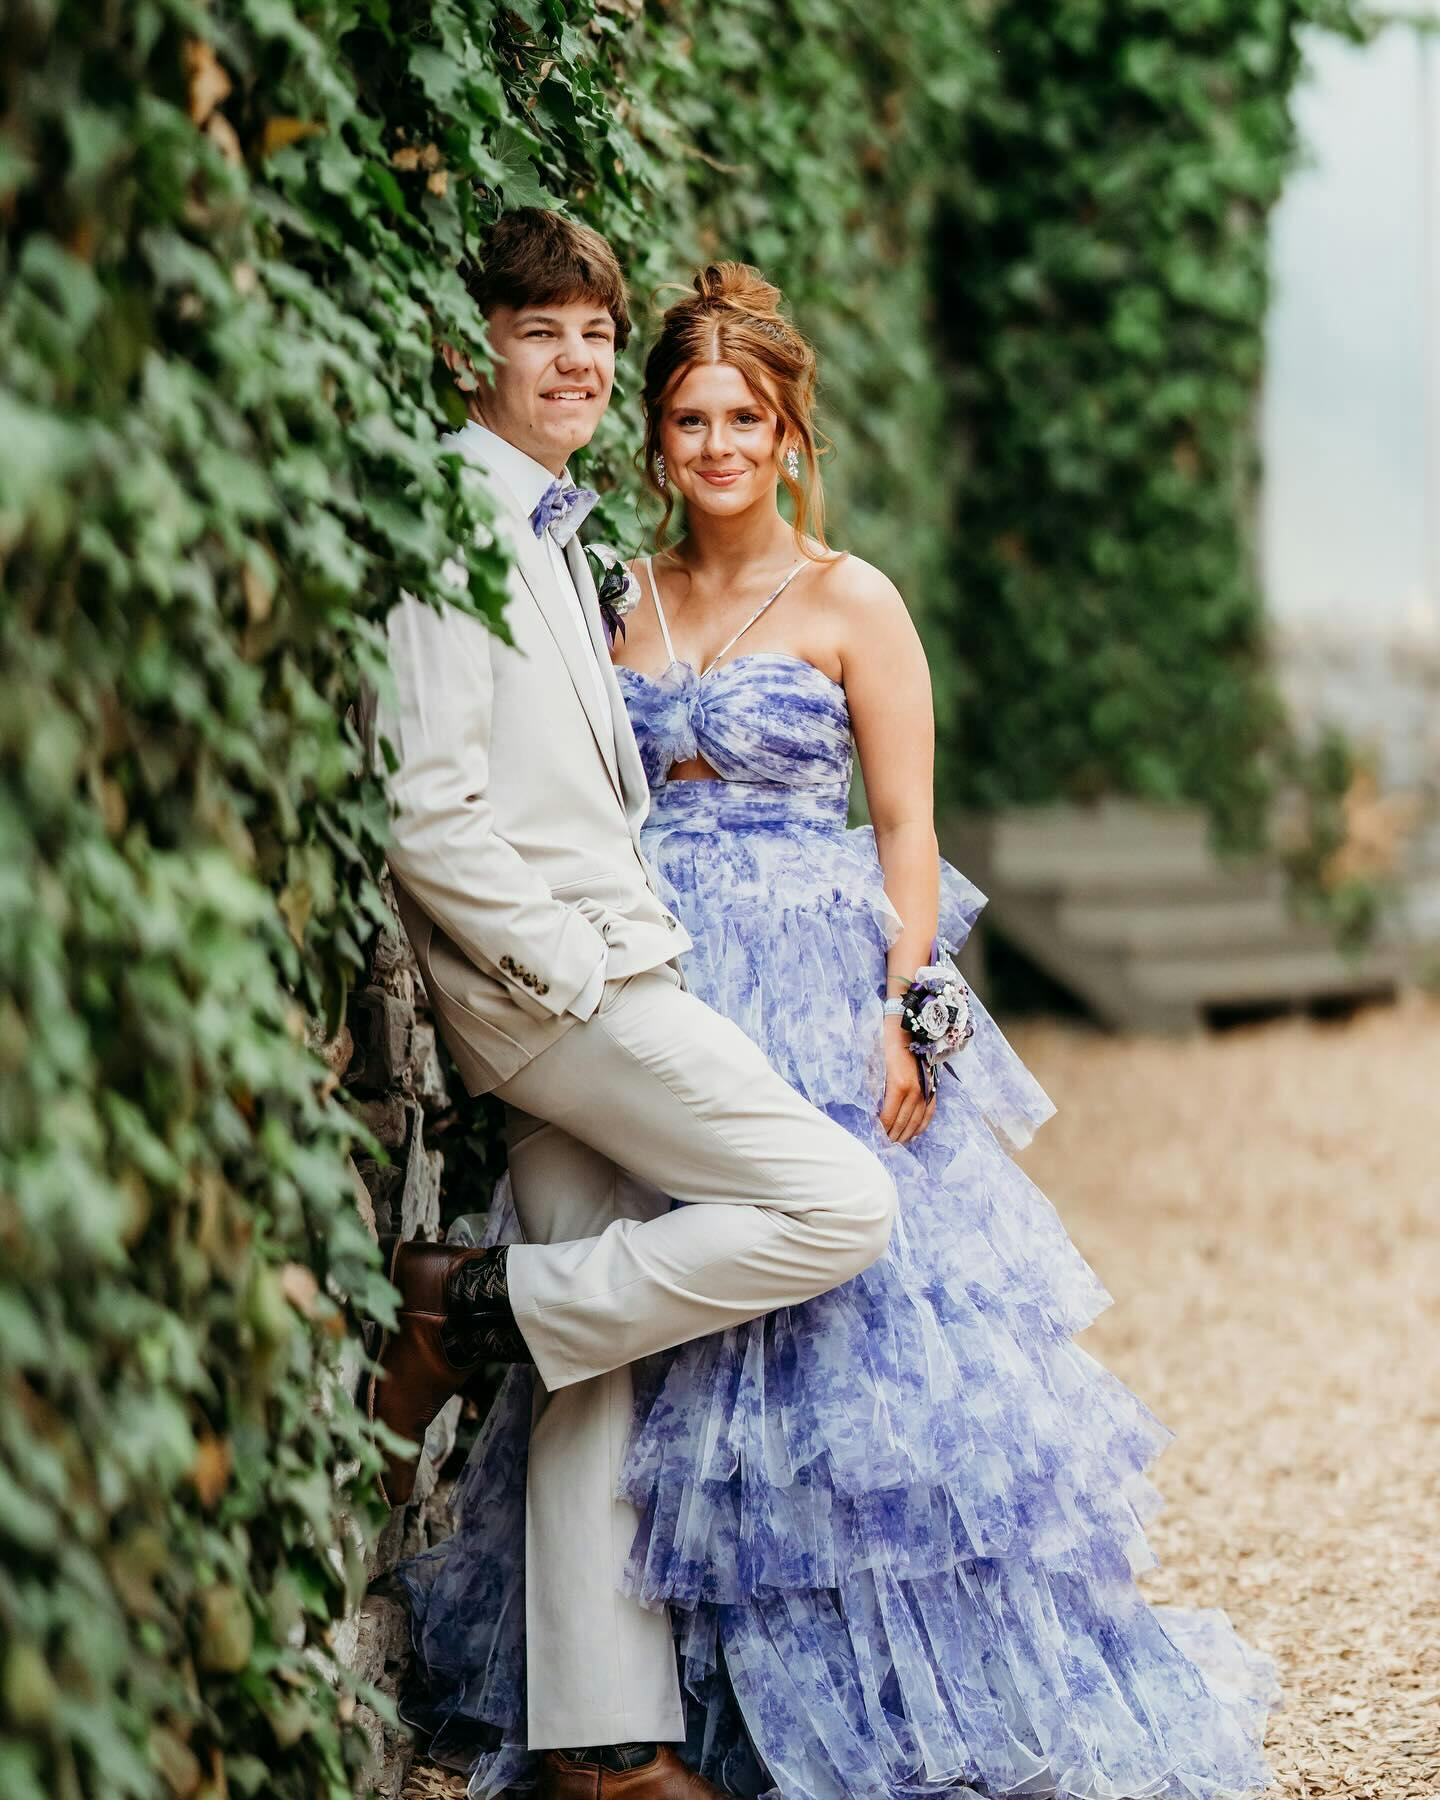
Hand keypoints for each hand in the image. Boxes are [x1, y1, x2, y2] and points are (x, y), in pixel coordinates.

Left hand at [878, 1015, 936, 1144]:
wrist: (907, 1025)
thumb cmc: (885, 1043)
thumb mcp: (874, 1065)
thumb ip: (872, 1089)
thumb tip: (867, 1110)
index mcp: (899, 1086)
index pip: (888, 1118)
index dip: (880, 1130)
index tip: (872, 1139)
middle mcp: (915, 1091)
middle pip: (902, 1123)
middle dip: (891, 1137)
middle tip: (881, 1147)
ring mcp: (926, 1089)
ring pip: (916, 1121)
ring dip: (905, 1135)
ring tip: (895, 1144)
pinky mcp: (932, 1087)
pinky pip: (929, 1113)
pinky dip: (921, 1126)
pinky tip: (914, 1134)